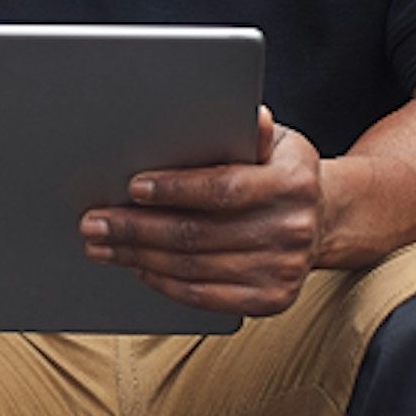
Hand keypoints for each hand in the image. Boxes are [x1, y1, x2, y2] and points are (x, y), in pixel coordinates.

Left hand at [83, 111, 323, 317]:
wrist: (321, 218)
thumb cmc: (278, 171)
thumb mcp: (275, 141)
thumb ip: (252, 130)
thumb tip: (250, 116)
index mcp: (293, 182)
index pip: (224, 188)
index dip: (175, 190)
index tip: (132, 187)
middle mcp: (293, 229)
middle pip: (198, 233)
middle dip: (137, 228)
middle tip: (94, 222)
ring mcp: (284, 270)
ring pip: (194, 267)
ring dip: (138, 257)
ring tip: (103, 244)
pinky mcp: (271, 300)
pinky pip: (204, 296)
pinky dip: (162, 282)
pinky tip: (136, 267)